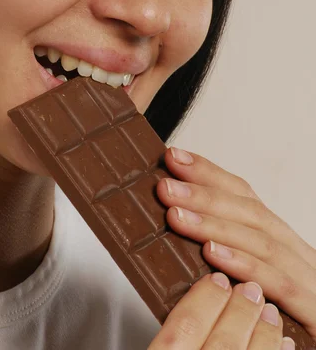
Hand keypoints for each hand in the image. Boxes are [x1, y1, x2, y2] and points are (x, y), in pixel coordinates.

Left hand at [156, 147, 315, 340]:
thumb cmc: (292, 308)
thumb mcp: (255, 273)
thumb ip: (226, 248)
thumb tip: (177, 221)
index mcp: (278, 237)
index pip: (242, 194)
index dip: (208, 173)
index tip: (174, 159)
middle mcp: (293, 249)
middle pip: (248, 211)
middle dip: (203, 195)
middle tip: (166, 187)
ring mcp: (306, 275)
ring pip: (259, 240)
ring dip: (214, 225)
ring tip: (176, 216)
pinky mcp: (311, 307)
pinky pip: (277, 282)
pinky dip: (243, 265)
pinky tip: (213, 255)